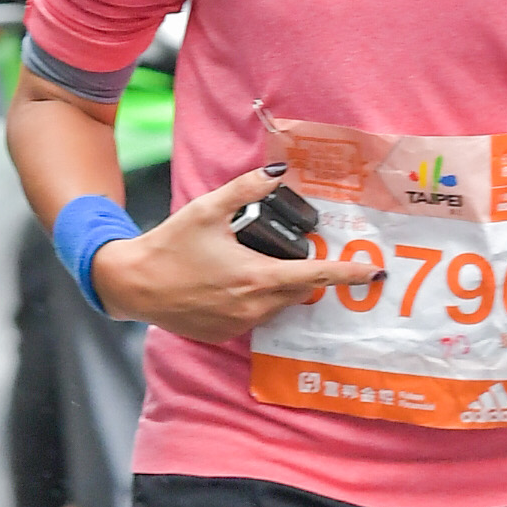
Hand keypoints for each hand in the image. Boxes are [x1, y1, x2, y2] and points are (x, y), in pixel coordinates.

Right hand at [95, 169, 335, 339]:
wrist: (133, 286)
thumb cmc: (169, 246)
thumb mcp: (208, 209)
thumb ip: (246, 189)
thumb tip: (278, 172)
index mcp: (256, 276)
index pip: (316, 277)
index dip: (348, 273)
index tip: (373, 272)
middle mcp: (253, 307)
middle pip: (298, 291)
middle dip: (301, 273)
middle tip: (286, 252)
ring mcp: (239, 325)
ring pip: (277, 305)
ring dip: (276, 287)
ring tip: (248, 264)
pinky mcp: (224, 334)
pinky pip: (254, 316)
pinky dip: (253, 300)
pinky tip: (226, 283)